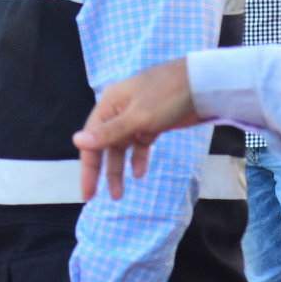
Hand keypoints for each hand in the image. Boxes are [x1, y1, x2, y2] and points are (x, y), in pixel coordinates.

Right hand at [73, 58, 197, 199]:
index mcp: (110, 104)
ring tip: (119, 194)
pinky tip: (139, 173)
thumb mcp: (138, 117)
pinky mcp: (153, 123)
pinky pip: (139, 145)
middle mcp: (119, 111)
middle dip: (101, 171)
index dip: (88, 166)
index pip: (91, 139)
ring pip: (121, 148)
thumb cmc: (167, 96)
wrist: (203, 84)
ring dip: (119, 169)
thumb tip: (76, 141)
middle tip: (95, 197)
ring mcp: (137, 117)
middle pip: (104, 145)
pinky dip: (137, 158)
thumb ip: (109, 132)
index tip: (87, 192)